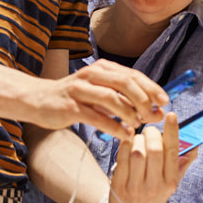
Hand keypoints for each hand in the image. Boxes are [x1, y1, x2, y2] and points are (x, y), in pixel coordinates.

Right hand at [35, 58, 168, 139]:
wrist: (38, 100)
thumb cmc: (75, 98)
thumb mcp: (100, 93)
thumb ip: (125, 100)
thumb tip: (154, 110)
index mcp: (102, 68)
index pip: (132, 74)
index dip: (151, 88)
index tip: (165, 101)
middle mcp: (91, 74)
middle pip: (124, 82)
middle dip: (143, 99)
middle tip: (153, 115)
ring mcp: (79, 89)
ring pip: (111, 97)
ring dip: (129, 112)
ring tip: (139, 125)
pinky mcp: (70, 107)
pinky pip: (96, 116)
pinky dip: (114, 126)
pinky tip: (125, 134)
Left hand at [106, 113, 196, 202]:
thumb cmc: (151, 196)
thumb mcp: (170, 184)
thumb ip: (182, 164)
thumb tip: (195, 144)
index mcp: (170, 183)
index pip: (174, 152)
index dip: (173, 131)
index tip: (171, 115)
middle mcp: (155, 186)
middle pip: (154, 149)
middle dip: (151, 133)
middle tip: (149, 130)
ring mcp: (136, 187)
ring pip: (137, 151)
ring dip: (137, 139)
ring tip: (138, 139)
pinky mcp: (119, 186)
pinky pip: (122, 158)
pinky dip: (124, 145)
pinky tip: (127, 144)